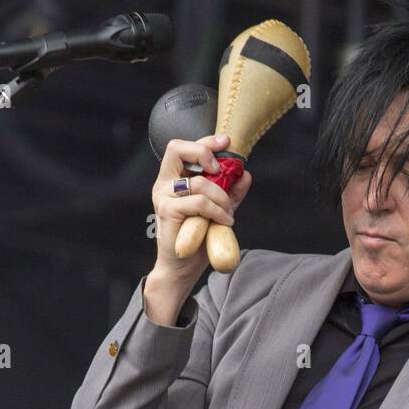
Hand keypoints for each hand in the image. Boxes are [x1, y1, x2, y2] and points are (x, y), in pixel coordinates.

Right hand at [144, 133, 252, 322]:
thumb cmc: (197, 239)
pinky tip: (224, 221)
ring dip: (220, 196)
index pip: (185, 148)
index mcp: (173, 179)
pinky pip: (199, 202)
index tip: (226, 142)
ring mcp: (163, 197)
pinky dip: (217, 210)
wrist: (182, 267)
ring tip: (228, 212)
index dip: (206, 140)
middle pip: (176, 148)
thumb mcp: (218, 210)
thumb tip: (245, 174)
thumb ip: (230, 192)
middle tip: (220, 171)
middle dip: (203, 152)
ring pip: (197, 182)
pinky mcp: (167, 211)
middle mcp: (164, 184)